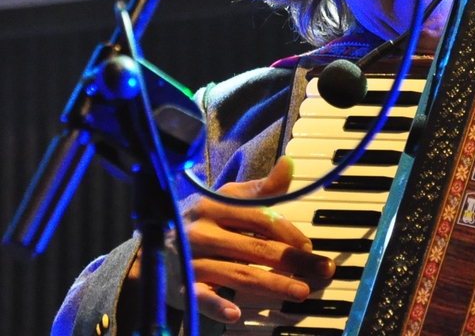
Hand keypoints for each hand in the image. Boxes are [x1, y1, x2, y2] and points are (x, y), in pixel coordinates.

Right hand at [123, 156, 335, 325]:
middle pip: (256, 247)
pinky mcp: (183, 286)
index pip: (260, 217)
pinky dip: (218, 304)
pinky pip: (202, 296)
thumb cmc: (203, 220)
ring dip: (273, 284)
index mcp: (216, 205)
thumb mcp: (226, 199)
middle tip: (320, 271)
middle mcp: (203, 231)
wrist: (154, 246)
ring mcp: (192, 259)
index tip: (309, 246)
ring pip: (239, 273)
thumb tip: (287, 163)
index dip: (289, 232)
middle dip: (293, 260)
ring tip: (301, 291)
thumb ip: (260, 188)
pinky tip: (236, 312)